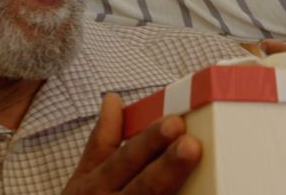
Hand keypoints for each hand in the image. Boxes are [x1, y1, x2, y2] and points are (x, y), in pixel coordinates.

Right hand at [63, 93, 200, 193]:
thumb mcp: (85, 175)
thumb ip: (101, 140)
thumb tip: (112, 99)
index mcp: (95, 184)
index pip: (125, 159)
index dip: (148, 143)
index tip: (174, 122)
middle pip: (144, 188)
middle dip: (167, 167)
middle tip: (191, 146)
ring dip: (174, 187)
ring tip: (200, 171)